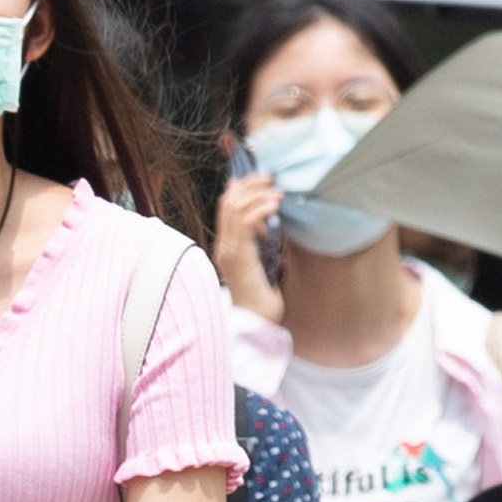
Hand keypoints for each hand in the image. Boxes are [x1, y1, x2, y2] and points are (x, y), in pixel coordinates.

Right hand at [210, 178, 286, 320]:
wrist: (256, 322)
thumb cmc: (263, 297)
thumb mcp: (265, 262)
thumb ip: (263, 243)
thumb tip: (270, 223)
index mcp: (228, 245)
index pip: (226, 206)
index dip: (242, 187)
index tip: (262, 179)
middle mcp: (223, 245)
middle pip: (228, 201)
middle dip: (250, 184)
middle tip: (271, 179)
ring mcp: (228, 251)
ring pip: (234, 207)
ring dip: (258, 194)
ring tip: (277, 194)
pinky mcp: (238, 256)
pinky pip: (245, 222)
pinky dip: (260, 208)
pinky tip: (274, 206)